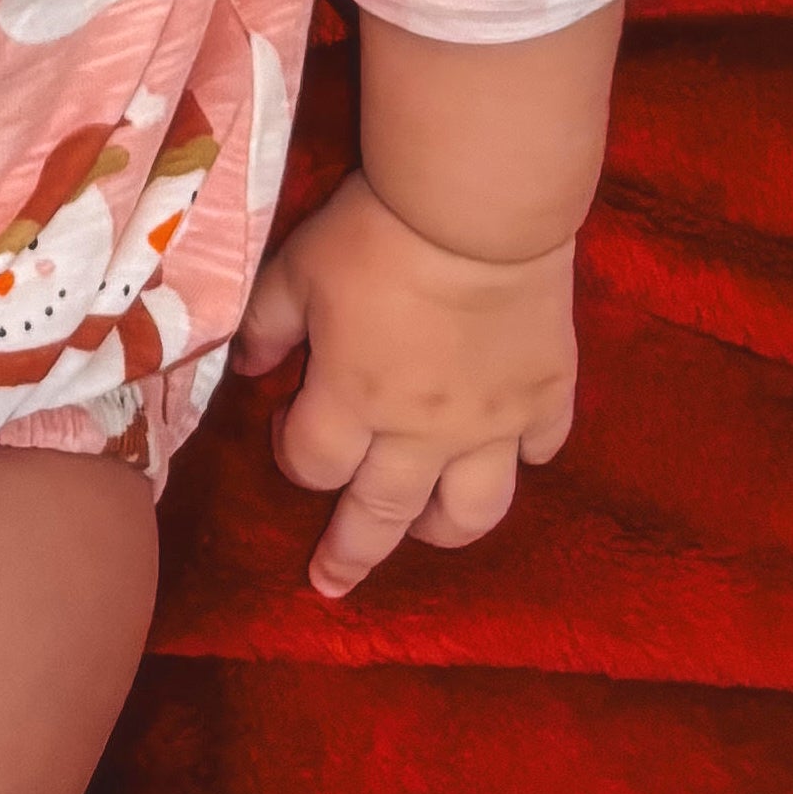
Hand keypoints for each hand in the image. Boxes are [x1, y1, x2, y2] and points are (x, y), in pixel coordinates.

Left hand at [228, 169, 578, 600]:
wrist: (478, 210)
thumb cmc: (376, 234)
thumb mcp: (297, 270)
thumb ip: (266, 326)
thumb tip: (245, 369)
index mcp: (352, 401)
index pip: (312, 465)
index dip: (291, 458)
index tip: (285, 433)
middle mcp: (421, 433)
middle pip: (381, 515)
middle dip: (350, 553)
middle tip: (332, 584)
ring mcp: (493, 424)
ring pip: (472, 510)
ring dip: (443, 529)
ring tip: (428, 531)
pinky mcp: (547, 398)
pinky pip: (542, 450)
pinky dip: (526, 457)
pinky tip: (514, 453)